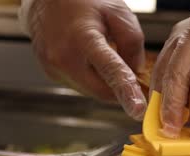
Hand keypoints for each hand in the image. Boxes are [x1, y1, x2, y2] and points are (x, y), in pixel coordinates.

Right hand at [19, 0, 146, 119]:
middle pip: (102, 91)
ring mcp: (54, 68)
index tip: (138, 110)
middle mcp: (63, 57)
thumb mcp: (117, 11)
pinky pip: (81, 84)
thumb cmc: (82, 0)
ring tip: (106, 57)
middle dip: (120, 89)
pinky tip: (92, 60)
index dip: (127, 92)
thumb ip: (132, 42)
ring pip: (92, 90)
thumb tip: (136, 70)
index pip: (110, 71)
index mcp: (82, 38)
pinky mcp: (51, 73)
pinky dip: (93, 78)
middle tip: (133, 79)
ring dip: (105, 83)